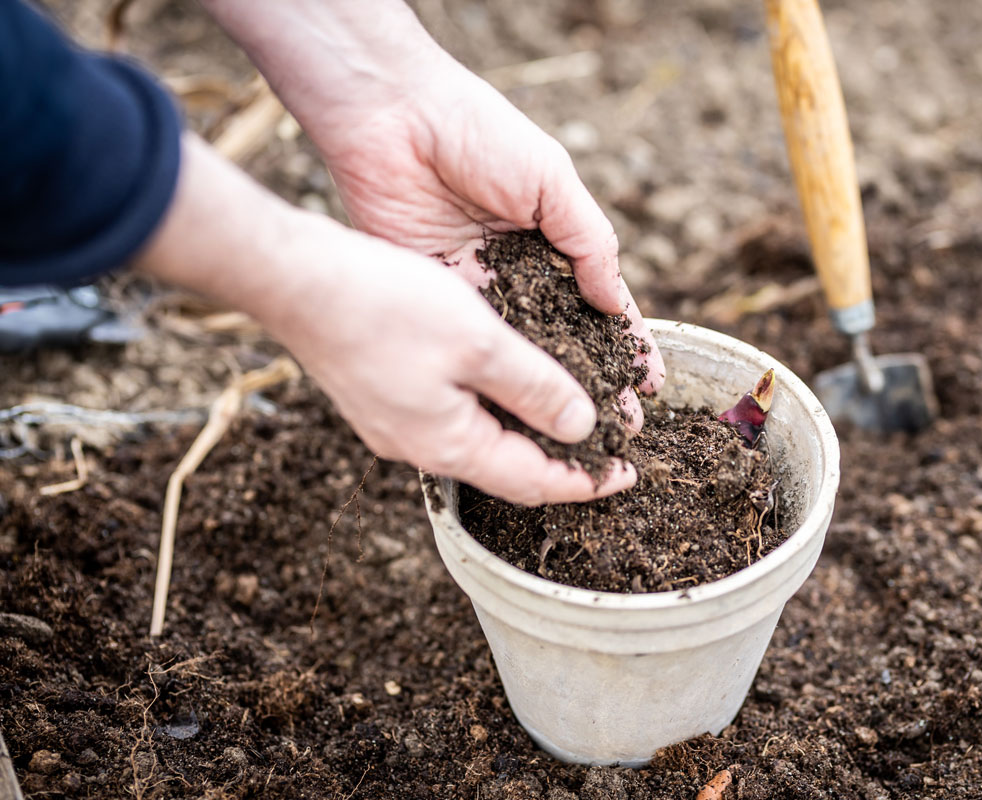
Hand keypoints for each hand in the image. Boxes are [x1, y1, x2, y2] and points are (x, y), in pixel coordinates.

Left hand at [198, 0, 666, 410]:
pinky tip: (517, 413)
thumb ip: (589, 242)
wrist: (393, 116)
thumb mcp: (551, 181)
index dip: (626, 343)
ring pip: (520, 351)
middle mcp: (518, 271)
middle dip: (593, 382)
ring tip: (578, 436)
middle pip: (563, 338)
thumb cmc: (479, 133)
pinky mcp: (433, 296)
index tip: (650, 385)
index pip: (599, 302)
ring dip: (547, 392)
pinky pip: (470, 344)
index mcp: (553, 240)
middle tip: (620, 430)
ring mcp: (475, 288)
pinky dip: (494, 377)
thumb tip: (615, 305)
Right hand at [269, 226, 639, 504]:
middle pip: (507, 470)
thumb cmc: (388, 307)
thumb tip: (581, 427)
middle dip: (560, 460)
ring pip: (480, 441)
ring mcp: (395, 424)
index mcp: (449, 445)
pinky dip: (493, 407)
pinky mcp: (382, 396)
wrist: (298, 280)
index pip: (533, 483)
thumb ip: (535, 388)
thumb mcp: (481, 344)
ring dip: (527, 430)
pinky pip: (453, 416)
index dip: (586, 480)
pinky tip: (508, 381)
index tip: (628, 472)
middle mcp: (420, 447)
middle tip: (607, 444)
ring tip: (569, 411)